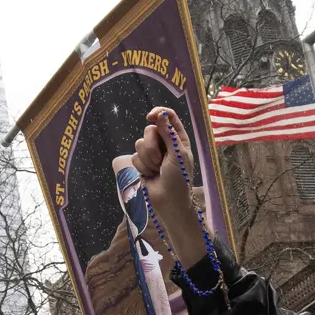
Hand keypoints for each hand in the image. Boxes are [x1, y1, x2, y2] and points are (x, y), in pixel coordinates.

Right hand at [132, 108, 213, 275]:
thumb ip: (169, 133)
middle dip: (152, 146)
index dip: (158, 113)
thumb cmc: (179, 178)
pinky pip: (134, 157)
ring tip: (157, 170)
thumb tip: (161, 114)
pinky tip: (150, 175)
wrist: (169, 201)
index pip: (167, 117)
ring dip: (148, 159)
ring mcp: (152, 153)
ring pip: (140, 144)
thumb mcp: (178, 154)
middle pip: (149, 130)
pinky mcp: (142, 163)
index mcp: (178, 138)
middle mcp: (164, 143)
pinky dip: (142, 167)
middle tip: (160, 160)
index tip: (150, 117)